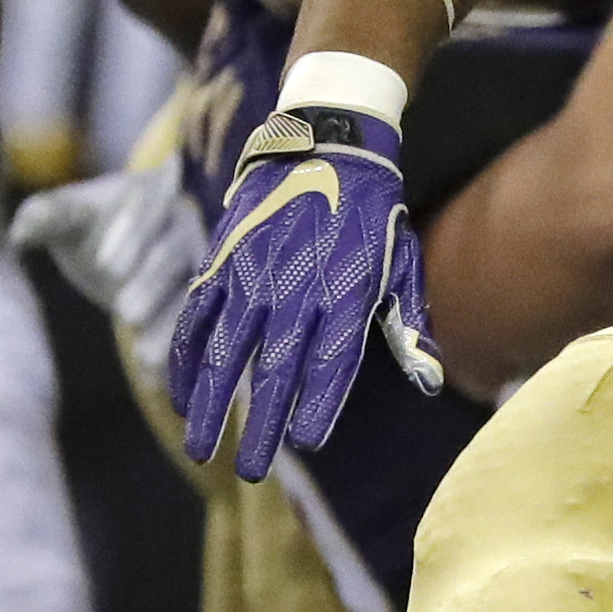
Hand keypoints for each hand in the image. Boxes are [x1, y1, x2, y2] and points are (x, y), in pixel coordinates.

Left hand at [11, 155, 209, 345]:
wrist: (122, 252)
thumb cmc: (92, 228)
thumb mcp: (68, 217)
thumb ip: (47, 217)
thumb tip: (20, 231)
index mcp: (154, 192)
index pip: (148, 210)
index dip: (132, 236)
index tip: (106, 265)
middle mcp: (187, 226)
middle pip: (174, 254)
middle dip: (152, 284)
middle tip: (126, 313)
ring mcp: (202, 265)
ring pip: (192, 295)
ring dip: (170, 326)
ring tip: (145, 357)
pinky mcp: (207, 302)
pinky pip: (199, 325)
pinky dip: (179, 352)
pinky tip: (159, 379)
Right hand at [165, 102, 441, 483]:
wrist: (324, 142)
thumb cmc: (372, 215)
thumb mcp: (402, 263)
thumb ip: (411, 325)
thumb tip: (432, 383)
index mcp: (345, 292)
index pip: (330, 363)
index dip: (317, 405)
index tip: (307, 442)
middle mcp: (293, 288)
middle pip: (273, 369)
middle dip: (259, 425)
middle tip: (250, 469)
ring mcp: (251, 275)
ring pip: (223, 351)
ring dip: (209, 403)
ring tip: (201, 449)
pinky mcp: (221, 262)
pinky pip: (195, 319)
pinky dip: (184, 359)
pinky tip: (180, 396)